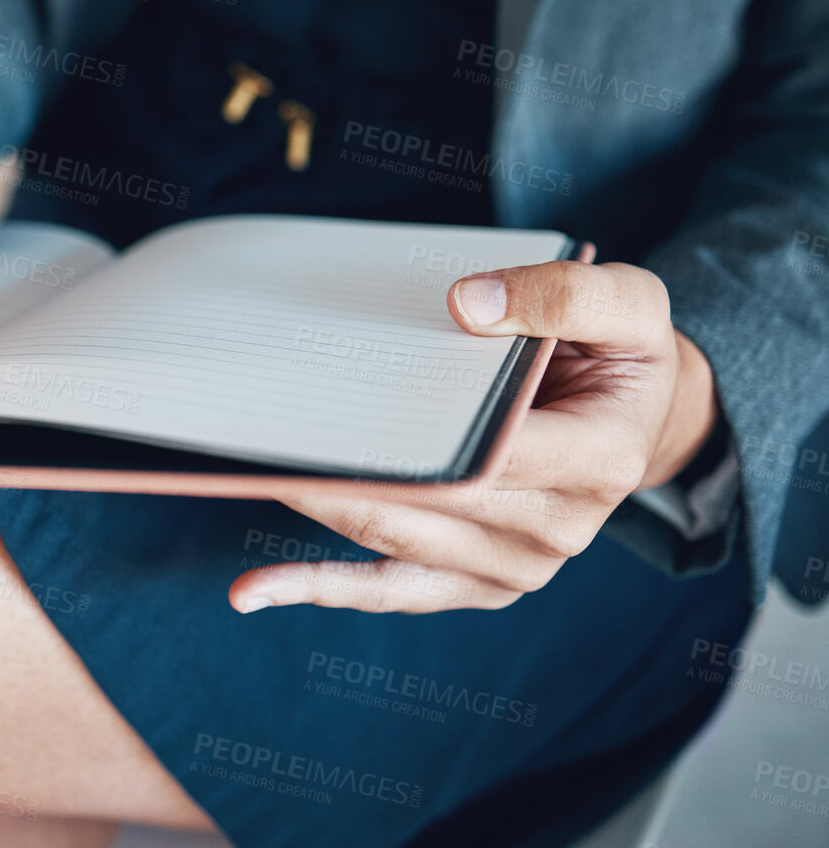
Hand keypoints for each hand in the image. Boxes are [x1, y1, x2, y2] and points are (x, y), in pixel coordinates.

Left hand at [228, 261, 719, 613]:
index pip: (490, 452)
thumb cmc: (625, 355)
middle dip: (342, 468)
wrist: (643, 418)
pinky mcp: (477, 583)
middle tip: (259, 432)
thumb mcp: (628, 303)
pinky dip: (320, 589)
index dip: (411, 436)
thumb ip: (561, 295)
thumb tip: (468, 305)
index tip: (332, 407)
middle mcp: (558, 527)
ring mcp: (516, 566)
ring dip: (318, 507)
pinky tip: (253, 590)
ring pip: (395, 540)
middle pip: (428, 502)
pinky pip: (391, 591)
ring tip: (241, 472)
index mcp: (598, 459)